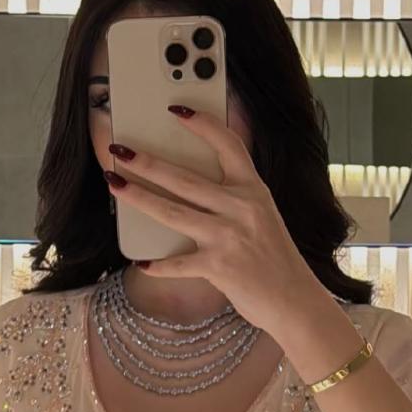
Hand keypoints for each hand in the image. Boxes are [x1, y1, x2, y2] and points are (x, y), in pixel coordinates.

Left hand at [105, 104, 324, 336]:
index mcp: (254, 190)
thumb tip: (185, 192)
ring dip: (139, 197)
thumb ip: (233, 201)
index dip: (202, 124)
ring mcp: (229, 237)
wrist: (295, 300)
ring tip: (115, 184)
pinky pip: (178, 264)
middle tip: (121, 149)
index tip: (177, 110)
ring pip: (172, 212)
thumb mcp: (262, 218)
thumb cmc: (275, 260)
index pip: (228, 145)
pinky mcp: (218, 267)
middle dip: (148, 162)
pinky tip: (141, 262)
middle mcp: (242, 208)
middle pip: (185, 179)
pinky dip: (158, 265)